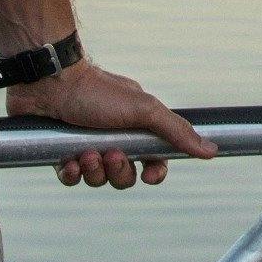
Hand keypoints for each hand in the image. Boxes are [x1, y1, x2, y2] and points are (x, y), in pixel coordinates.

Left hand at [6, 61, 218, 188]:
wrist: (49, 81)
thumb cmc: (97, 91)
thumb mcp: (144, 110)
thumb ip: (177, 131)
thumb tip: (212, 149)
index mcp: (136, 127)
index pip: (154, 161)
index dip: (154, 172)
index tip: (149, 174)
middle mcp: (112, 138)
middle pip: (125, 176)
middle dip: (119, 171)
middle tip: (110, 153)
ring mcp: (85, 145)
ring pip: (97, 180)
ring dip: (93, 171)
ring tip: (85, 152)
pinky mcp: (60, 152)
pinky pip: (70, 178)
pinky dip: (70, 173)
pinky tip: (68, 160)